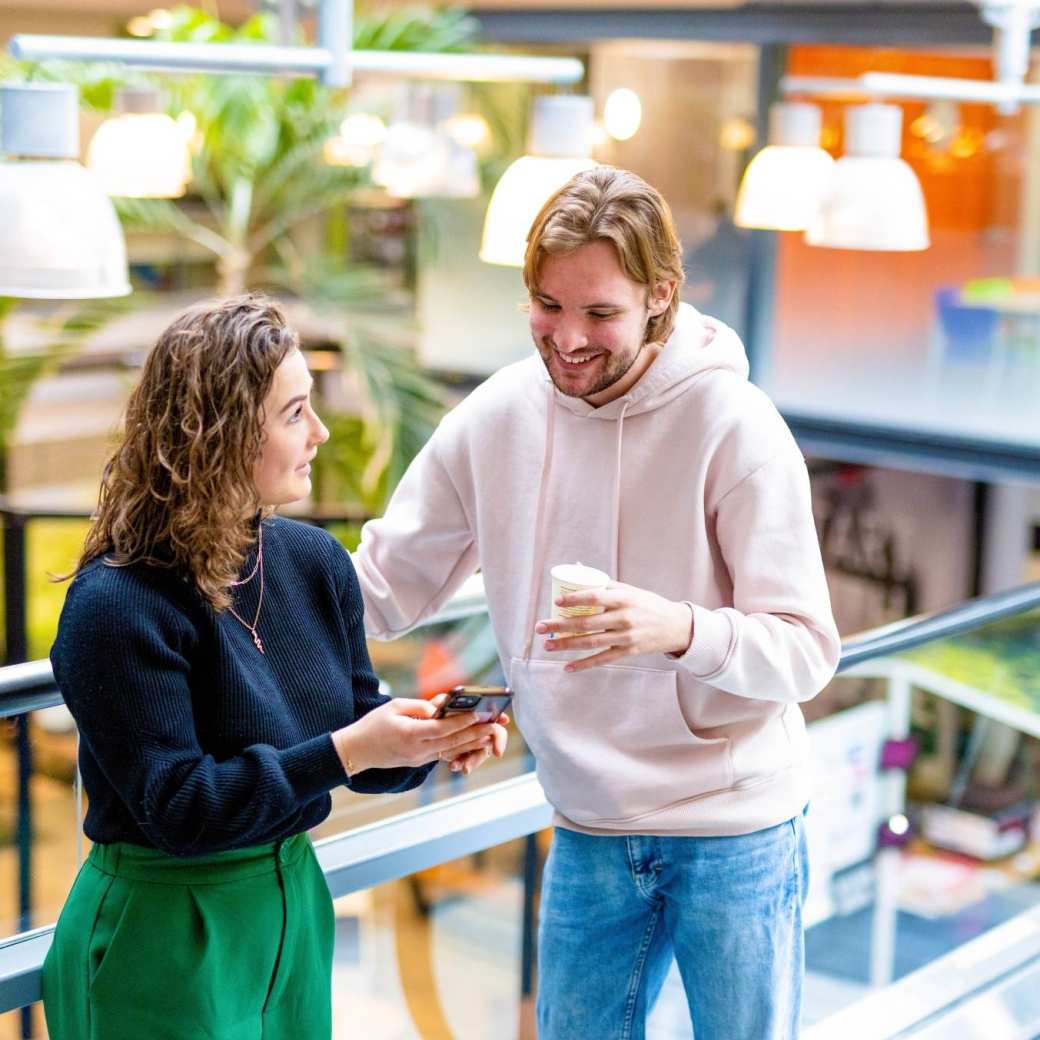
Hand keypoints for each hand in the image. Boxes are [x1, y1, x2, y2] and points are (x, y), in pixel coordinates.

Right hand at [333, 696, 500, 774]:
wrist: (356, 751)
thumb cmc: (372, 725)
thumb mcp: (394, 707)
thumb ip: (419, 706)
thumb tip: (439, 706)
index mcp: (410, 734)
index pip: (442, 728)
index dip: (462, 721)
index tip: (479, 714)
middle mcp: (417, 750)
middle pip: (452, 742)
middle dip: (475, 733)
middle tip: (495, 725)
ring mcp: (419, 758)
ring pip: (451, 750)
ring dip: (472, 743)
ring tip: (490, 735)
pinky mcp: (419, 761)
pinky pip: (443, 754)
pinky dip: (459, 747)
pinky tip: (472, 742)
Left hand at [534, 582, 693, 672]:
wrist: (675, 626)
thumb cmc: (648, 604)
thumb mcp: (631, 590)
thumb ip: (605, 584)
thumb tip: (577, 571)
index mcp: (624, 598)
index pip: (595, 597)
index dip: (574, 599)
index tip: (556, 601)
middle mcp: (625, 618)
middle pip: (587, 623)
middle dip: (560, 625)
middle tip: (540, 626)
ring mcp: (626, 637)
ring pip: (591, 643)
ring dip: (566, 645)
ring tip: (547, 645)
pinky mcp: (628, 652)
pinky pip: (602, 659)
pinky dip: (584, 664)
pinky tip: (567, 667)